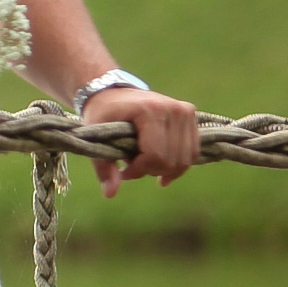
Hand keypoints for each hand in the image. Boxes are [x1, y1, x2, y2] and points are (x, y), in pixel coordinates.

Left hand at [78, 85, 201, 194]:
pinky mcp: (192, 117)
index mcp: (151, 110)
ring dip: (164, 169)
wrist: (114, 92)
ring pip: (185, 159)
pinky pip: (192, 152)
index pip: (156, 155)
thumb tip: (111, 194)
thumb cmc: (103, 113)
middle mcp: (174, 109)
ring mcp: (186, 112)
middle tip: (132, 166)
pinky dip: (178, 164)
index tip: (124, 170)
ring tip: (144, 164)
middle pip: (172, 160)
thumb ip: (103, 165)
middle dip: (151, 170)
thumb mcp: (95, 136)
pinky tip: (161, 169)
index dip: (140, 170)